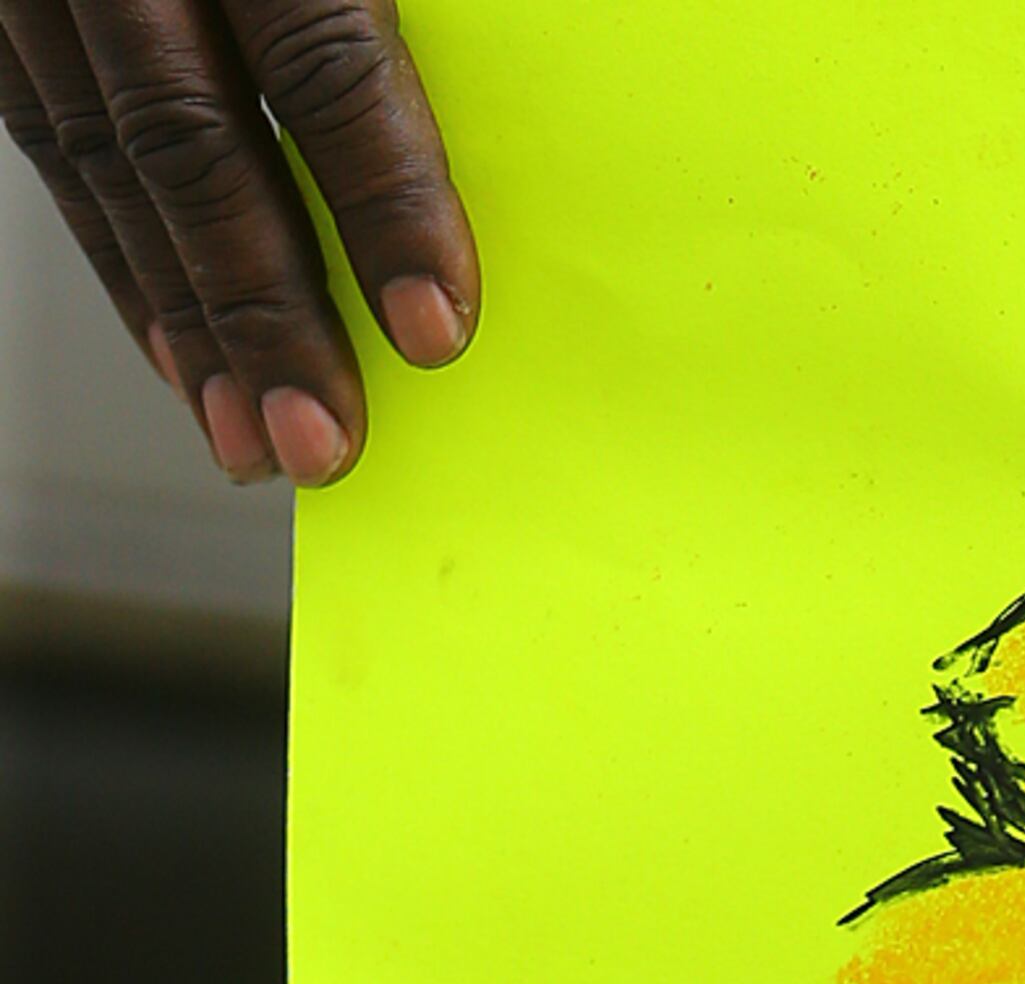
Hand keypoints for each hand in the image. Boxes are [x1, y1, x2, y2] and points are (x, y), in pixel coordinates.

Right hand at [0, 0, 476, 486]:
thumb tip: (520, 88)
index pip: (320, 45)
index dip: (383, 193)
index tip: (441, 327)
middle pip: (190, 132)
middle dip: (263, 304)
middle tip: (328, 441)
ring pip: (100, 153)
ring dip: (182, 316)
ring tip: (253, 441)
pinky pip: (43, 132)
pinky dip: (113, 254)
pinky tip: (173, 349)